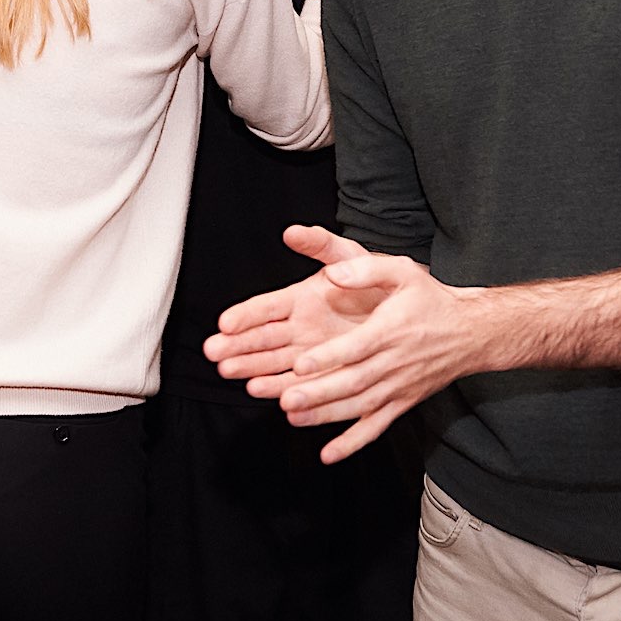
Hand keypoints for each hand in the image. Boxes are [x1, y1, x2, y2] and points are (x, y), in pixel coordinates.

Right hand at [206, 226, 376, 389]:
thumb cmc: (374, 281)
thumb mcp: (348, 255)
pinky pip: (296, 383)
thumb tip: (293, 231)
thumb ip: (321, 244)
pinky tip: (258, 389)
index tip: (225, 322)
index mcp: (299, 298)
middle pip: (260, 338)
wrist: (405, 313)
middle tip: (215, 352)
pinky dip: (278, 387)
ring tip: (230, 371)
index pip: (266, 307)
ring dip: (250, 367)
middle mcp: (298, 327)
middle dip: (236, 344)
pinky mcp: (322, 374)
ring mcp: (308, 352)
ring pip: (272, 362)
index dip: (245, 315)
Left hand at [208, 225, 481, 462]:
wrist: (470, 333)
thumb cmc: (431, 300)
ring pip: (359, 407)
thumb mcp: (403, 272)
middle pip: (353, 382)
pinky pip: (376, 427)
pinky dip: (352, 443)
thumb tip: (333, 273)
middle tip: (286, 399)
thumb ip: (366, 269)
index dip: (328, 357)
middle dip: (318, 394)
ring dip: (326, 416)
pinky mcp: (402, 403)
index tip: (300, 364)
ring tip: (294, 417)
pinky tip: (328, 454)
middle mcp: (394, 363)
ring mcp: (398, 387)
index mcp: (390, 330)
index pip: (356, 347)